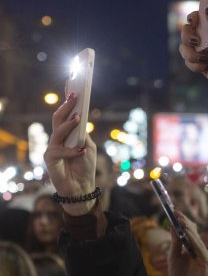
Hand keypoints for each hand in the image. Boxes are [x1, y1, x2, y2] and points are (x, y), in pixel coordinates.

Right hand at [44, 94, 97, 214]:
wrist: (81, 186)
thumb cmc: (85, 166)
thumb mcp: (88, 147)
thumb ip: (83, 134)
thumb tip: (80, 119)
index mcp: (67, 134)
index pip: (65, 115)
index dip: (68, 102)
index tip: (74, 88)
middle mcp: (58, 138)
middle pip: (58, 118)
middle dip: (67, 106)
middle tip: (75, 95)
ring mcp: (52, 147)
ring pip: (57, 131)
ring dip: (68, 124)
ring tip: (78, 118)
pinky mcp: (50, 158)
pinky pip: (60, 150)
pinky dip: (73, 151)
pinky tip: (81, 151)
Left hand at [168, 211, 207, 275]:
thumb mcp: (174, 257)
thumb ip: (175, 243)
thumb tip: (172, 225)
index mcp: (195, 249)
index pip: (191, 232)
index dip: (183, 221)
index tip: (174, 211)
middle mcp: (202, 251)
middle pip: (195, 232)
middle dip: (185, 222)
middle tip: (176, 212)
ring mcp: (206, 257)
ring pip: (197, 239)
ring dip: (188, 228)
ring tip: (180, 219)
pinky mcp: (207, 263)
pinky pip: (200, 249)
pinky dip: (193, 240)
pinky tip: (185, 233)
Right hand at [179, 9, 207, 104]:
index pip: (200, 18)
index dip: (193, 18)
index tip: (193, 22)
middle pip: (188, 32)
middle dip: (187, 38)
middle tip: (196, 44)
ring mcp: (205, 53)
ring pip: (185, 48)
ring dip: (190, 54)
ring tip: (202, 61)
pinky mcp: (201, 65)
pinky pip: (188, 61)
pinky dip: (193, 65)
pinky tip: (205, 69)